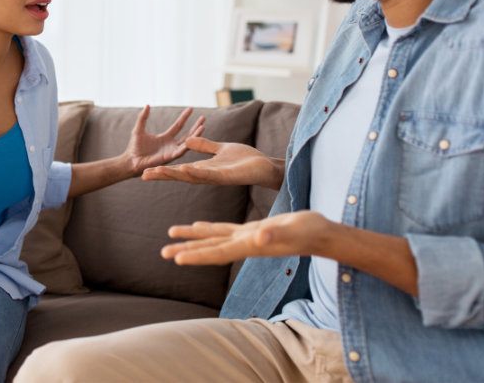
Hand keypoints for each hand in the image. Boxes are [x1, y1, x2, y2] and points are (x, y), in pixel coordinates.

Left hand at [123, 106, 204, 173]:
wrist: (131, 161)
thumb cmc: (134, 147)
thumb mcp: (139, 129)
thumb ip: (143, 117)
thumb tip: (147, 104)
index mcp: (165, 137)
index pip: (178, 126)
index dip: (184, 117)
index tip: (191, 108)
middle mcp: (171, 144)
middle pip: (187, 134)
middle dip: (195, 126)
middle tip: (203, 118)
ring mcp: (171, 151)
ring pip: (187, 142)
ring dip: (195, 135)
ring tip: (203, 127)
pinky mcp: (170, 157)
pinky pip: (181, 151)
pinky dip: (188, 145)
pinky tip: (194, 138)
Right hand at [141, 137, 282, 189]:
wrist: (264, 166)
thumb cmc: (245, 159)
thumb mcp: (220, 149)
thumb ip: (204, 146)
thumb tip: (187, 140)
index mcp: (203, 168)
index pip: (178, 169)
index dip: (163, 170)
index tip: (146, 170)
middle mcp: (205, 175)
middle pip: (179, 175)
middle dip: (162, 175)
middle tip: (143, 175)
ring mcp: (214, 177)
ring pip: (189, 176)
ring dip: (173, 174)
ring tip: (158, 171)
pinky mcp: (225, 177)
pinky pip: (207, 175)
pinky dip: (195, 172)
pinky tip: (184, 168)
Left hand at [162, 211, 329, 265]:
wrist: (320, 233)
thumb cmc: (309, 231)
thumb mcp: (293, 230)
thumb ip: (275, 234)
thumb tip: (259, 238)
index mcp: (249, 245)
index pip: (217, 252)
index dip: (196, 255)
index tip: (176, 259)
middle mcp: (243, 244)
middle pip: (209, 248)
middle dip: (186, 250)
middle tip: (163, 253)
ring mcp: (246, 238)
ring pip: (212, 238)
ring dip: (191, 238)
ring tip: (170, 235)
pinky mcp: (250, 231)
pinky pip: (224, 229)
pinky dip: (208, 228)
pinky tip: (198, 225)